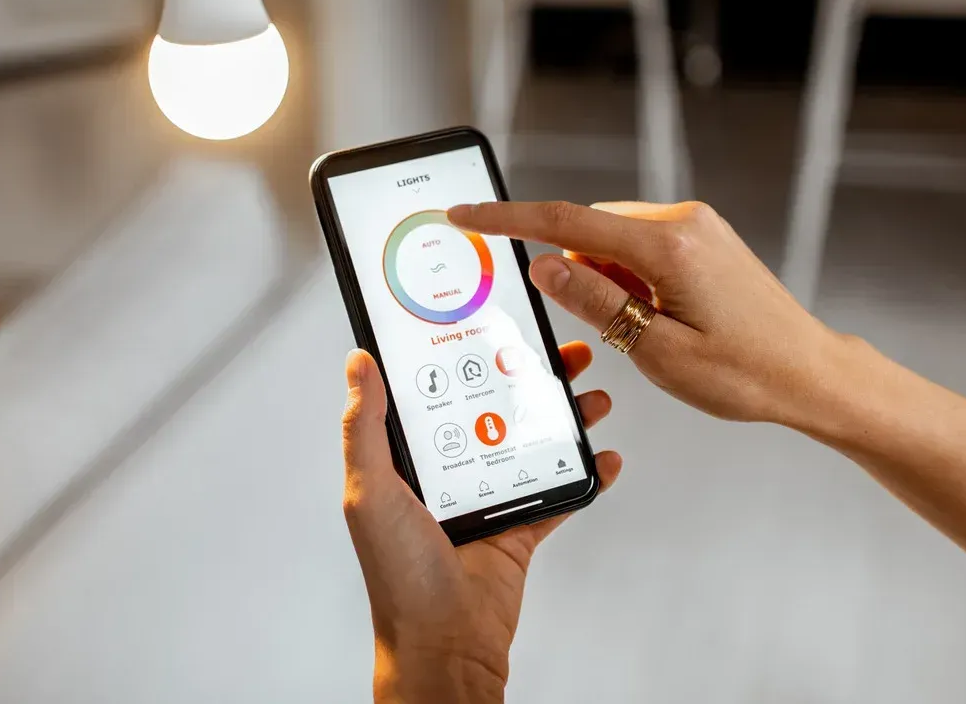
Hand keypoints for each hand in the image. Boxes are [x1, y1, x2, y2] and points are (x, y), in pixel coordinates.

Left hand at [342, 346, 621, 703]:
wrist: (445, 644)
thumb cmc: (398, 575)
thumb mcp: (369, 491)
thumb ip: (365, 427)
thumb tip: (358, 363)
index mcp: (407, 459)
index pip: (434, 390)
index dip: (460, 354)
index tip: (488, 320)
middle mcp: (447, 472)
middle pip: (493, 406)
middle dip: (528, 375)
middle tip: (560, 350)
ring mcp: (485, 498)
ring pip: (530, 440)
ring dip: (563, 416)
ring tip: (592, 394)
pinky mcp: (518, 528)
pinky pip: (559, 494)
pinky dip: (585, 474)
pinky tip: (606, 455)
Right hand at [448, 200, 860, 428]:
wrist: (814, 374)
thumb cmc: (748, 374)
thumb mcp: (657, 352)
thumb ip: (595, 301)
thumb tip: (543, 263)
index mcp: (669, 247)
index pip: (565, 222)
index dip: (507, 219)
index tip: (466, 214)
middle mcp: (683, 222)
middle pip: (588, 230)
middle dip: (574, 272)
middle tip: (608, 330)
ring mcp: (696, 226)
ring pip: (613, 240)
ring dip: (606, 280)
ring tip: (650, 334)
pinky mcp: (703, 238)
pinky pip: (640, 246)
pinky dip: (629, 278)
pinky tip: (656, 319)